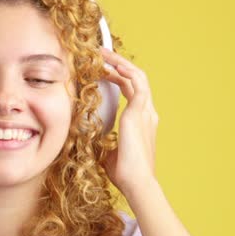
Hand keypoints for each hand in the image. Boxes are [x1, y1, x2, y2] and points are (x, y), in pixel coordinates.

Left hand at [100, 47, 158, 199]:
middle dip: (119, 64)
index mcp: (142, 121)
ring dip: (120, 62)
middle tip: (101, 54)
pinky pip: (135, 82)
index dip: (118, 77)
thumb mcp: (108, 151)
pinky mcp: (139, 113)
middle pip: (135, 79)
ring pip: (136, 76)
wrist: (136, 182)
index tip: (103, 70)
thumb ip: (102, 139)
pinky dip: (123, 70)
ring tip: (103, 53)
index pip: (131, 90)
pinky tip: (109, 65)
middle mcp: (147, 113)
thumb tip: (88, 137)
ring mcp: (145, 111)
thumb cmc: (123, 173)